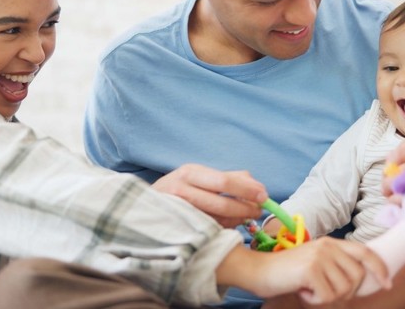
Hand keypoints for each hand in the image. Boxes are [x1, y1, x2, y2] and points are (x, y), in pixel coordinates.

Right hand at [152, 163, 266, 226]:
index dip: (247, 189)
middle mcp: (180, 190)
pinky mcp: (176, 230)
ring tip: (245, 218)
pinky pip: (207, 231)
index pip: (224, 181)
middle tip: (258, 211)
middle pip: (221, 203)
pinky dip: (222, 229)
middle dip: (245, 209)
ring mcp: (177, 211)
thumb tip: (253, 182)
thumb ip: (226, 178)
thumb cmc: (177, 191)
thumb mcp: (198, 178)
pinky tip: (228, 225)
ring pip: (215, 220)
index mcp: (189, 173)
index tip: (264, 195)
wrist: (140, 209)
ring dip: (236, 220)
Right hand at [218, 238, 389, 305]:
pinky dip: (315, 300)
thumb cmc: (286, 272)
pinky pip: (327, 296)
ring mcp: (319, 256)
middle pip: (357, 277)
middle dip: (346, 292)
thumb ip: (335, 265)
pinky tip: (303, 292)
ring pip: (343, 289)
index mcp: (331, 243)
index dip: (380, 268)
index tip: (387, 283)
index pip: (365, 252)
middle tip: (324, 292)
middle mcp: (327, 246)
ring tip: (310, 290)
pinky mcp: (311, 269)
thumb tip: (362, 280)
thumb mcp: (315, 262)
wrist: (257, 270)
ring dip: (328, 297)